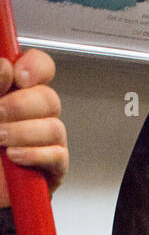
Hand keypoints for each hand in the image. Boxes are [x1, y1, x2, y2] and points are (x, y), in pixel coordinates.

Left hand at [0, 51, 67, 207]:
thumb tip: (5, 67)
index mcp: (19, 91)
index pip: (42, 67)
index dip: (36, 67)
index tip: (18, 76)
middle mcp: (36, 113)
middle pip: (49, 98)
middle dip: (20, 106)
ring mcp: (48, 140)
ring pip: (53, 127)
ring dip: (22, 132)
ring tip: (0, 139)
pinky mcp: (55, 167)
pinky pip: (56, 156)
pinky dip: (33, 154)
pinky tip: (14, 156)